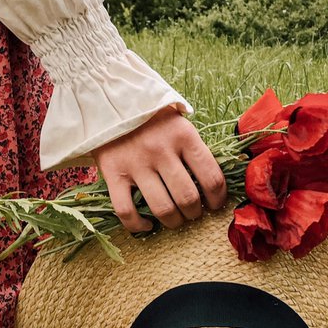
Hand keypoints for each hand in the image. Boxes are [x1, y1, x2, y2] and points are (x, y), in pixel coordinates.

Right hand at [90, 106, 228, 233]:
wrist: (110, 102)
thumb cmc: (151, 116)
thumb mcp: (179, 122)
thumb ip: (194, 147)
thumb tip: (214, 182)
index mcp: (184, 136)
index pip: (211, 177)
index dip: (218, 199)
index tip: (216, 205)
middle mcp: (161, 150)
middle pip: (188, 198)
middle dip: (195, 213)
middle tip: (194, 213)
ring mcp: (136, 164)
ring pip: (162, 208)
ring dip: (173, 221)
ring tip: (175, 219)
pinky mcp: (113, 174)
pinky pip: (126, 211)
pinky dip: (138, 225)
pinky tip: (147, 225)